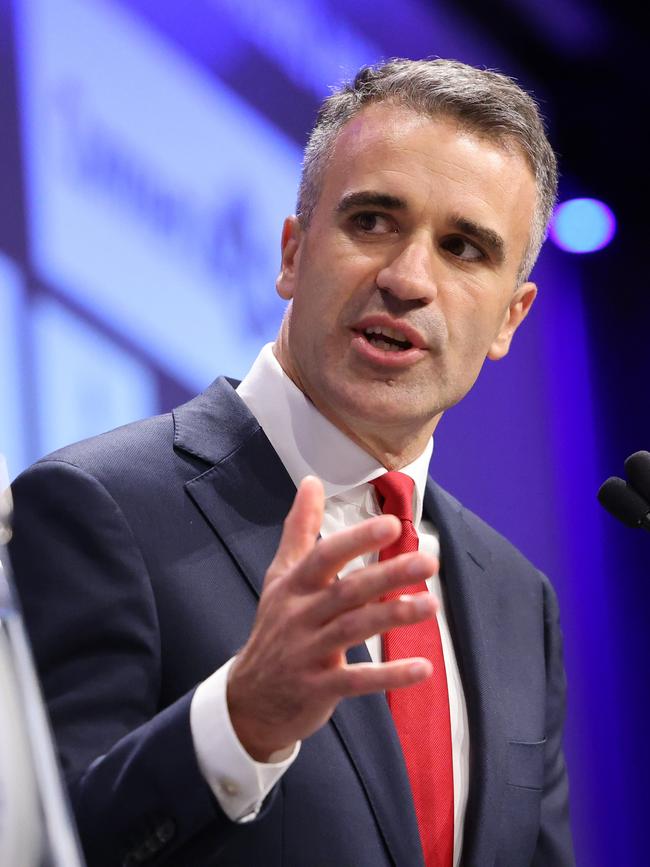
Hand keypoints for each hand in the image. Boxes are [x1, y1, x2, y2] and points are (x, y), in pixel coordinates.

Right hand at [227, 475, 438, 760]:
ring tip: (430, 605)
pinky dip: (389, 676)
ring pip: (353, 629)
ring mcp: (308, 653)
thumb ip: (300, 529)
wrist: (249, 700)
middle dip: (388, 574)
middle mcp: (299, 615)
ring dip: (393, 616)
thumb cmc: (274, 629)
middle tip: (428, 561)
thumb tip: (311, 481)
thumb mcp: (280, 577)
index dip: (357, 540)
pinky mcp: (319, 688)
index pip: (325, 556)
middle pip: (347, 591)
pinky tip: (422, 668)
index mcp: (294, 585)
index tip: (392, 525)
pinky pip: (357, 680)